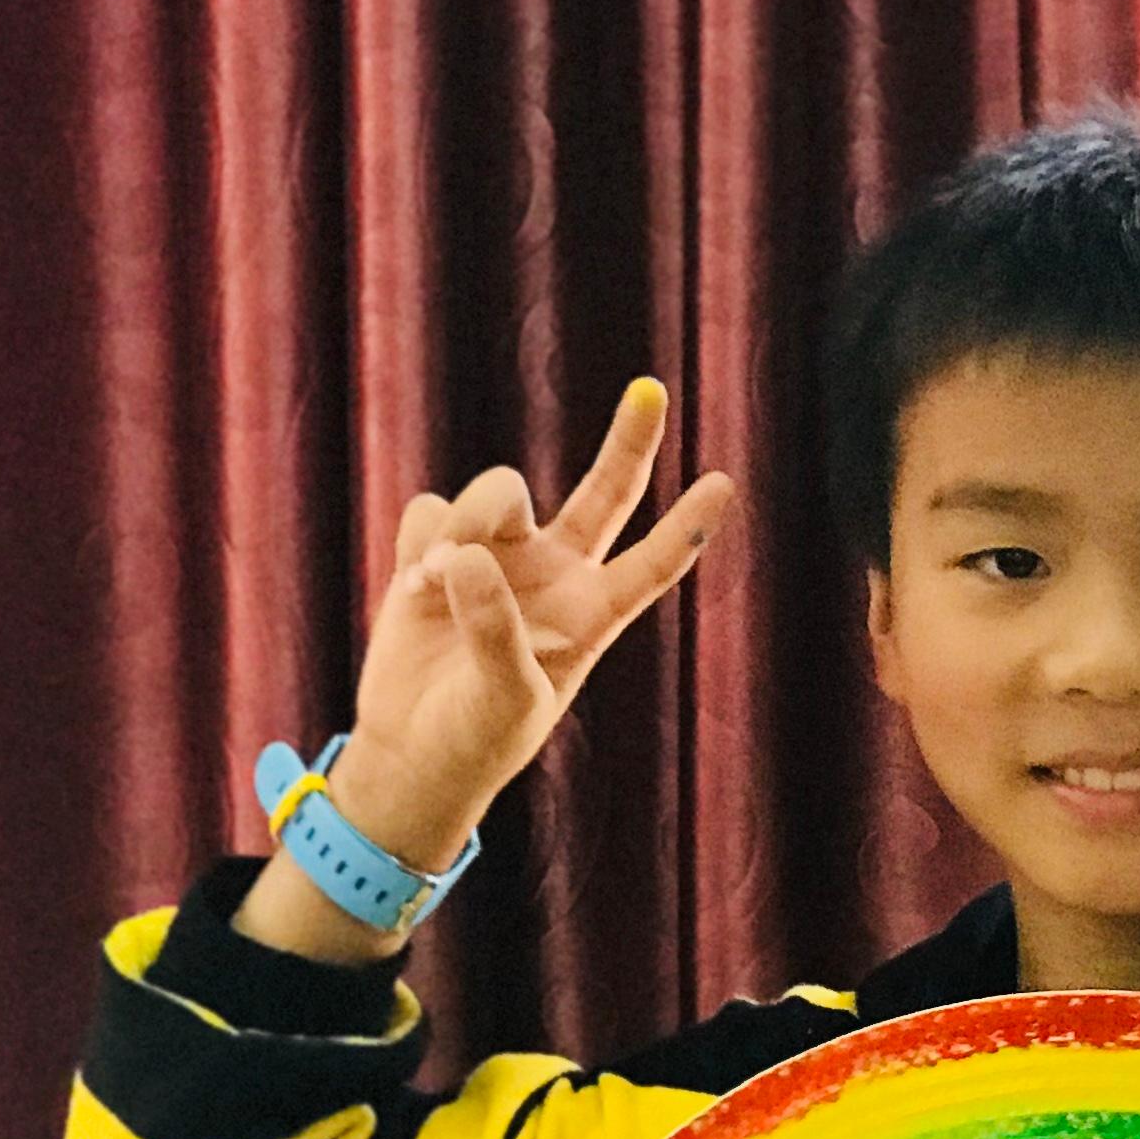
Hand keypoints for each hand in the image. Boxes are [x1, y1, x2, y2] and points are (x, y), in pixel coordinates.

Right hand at [330, 376, 738, 873]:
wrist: (412, 747)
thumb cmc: (477, 738)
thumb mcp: (503, 699)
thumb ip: (495, 630)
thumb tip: (470, 559)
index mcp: (592, 614)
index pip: (653, 563)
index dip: (688, 525)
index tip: (727, 483)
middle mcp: (555, 573)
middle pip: (604, 492)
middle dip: (629, 441)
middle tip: (652, 391)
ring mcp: (498, 555)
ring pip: (496, 492)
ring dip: (466, 524)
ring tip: (436, 586)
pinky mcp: (437, 548)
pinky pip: (431, 510)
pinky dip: (420, 543)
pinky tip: (413, 588)